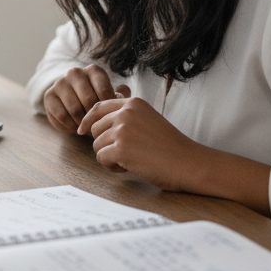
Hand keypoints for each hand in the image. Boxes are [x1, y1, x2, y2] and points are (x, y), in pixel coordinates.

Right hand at [43, 65, 129, 132]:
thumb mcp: (110, 96)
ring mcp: (61, 82)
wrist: (70, 101)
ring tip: (87, 127)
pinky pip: (62, 115)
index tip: (109, 118)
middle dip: (94, 117)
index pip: (104, 91)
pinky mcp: (49, 95)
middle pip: (89, 100)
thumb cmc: (95, 99)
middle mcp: (76, 72)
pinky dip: (70, 126)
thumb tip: (124, 94)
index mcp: (94, 70)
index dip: (107, 109)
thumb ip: (120, 96)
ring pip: (75, 109)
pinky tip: (75, 127)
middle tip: (98, 127)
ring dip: (82, 123)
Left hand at [77, 96, 199, 191]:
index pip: (98, 107)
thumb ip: (127, 117)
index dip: (88, 119)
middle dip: (104, 142)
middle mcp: (126, 112)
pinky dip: (112, 166)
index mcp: (133, 103)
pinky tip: (129, 167)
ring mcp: (122, 129)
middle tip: (123, 152)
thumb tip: (97, 120)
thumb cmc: (170, 146)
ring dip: (109, 156)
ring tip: (130, 160)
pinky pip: (101, 158)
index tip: (82, 130)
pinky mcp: (121, 148)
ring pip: (96, 144)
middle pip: (94, 128)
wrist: (188, 162)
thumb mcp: (148, 120)